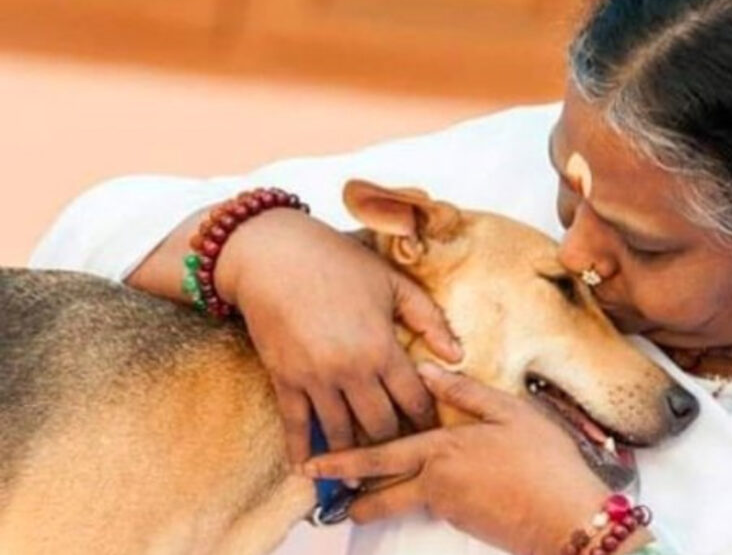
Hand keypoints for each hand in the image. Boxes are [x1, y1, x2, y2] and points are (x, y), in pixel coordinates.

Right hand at [215, 208, 463, 463]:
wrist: (273, 255)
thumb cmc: (338, 262)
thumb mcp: (392, 282)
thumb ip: (428, 318)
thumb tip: (457, 354)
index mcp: (382, 347)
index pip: (414, 400)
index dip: (427, 421)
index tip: (435, 434)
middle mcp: (351, 371)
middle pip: (380, 426)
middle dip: (395, 444)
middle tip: (403, 458)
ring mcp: (316, 378)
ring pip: (341, 433)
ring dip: (354, 458)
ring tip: (363, 476)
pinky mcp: (284, 379)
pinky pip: (296, 425)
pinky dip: (302, 451)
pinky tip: (308, 471)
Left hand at [301, 363, 612, 554]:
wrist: (568, 516)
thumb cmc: (544, 459)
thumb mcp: (510, 412)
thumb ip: (466, 392)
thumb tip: (430, 369)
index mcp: (442, 450)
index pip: (379, 457)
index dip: (343, 462)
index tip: (312, 464)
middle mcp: (437, 483)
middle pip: (381, 495)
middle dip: (351, 498)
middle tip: (325, 501)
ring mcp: (450, 509)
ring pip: (408, 502)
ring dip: (387, 500)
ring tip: (367, 498)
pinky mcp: (466, 525)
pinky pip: (436, 508)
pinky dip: (426, 500)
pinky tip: (444, 488)